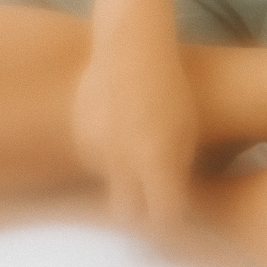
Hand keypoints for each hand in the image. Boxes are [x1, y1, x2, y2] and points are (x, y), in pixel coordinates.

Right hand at [73, 33, 199, 229]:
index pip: (163, 217)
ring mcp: (97, 148)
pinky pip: (94, 158)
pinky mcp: (80, 135)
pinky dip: (106, 151)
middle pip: (128, 214)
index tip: (175, 211)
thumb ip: (177, 170)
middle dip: (141, 210)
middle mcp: (123, 161)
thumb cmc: (170, 87)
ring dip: (123, 172)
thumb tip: (171, 203)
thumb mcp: (186, 129)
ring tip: (135, 138)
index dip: (171, 219)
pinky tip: (117, 124)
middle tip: (151, 194)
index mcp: (156, 160)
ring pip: (111, 181)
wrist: (131, 47)